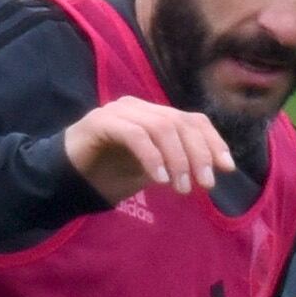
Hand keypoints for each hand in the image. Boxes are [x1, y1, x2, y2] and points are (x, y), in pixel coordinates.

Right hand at [61, 96, 234, 203]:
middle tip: (205, 185)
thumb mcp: (154, 170)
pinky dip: (152, 157)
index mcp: (155, 116)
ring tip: (181, 188)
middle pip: (181, 123)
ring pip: (162, 127)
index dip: (214, 142)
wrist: (68, 179)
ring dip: (178, 160)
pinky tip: (159, 179)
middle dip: (199, 155)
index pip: (193, 120)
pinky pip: (135, 135)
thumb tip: (213, 171)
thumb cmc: (112, 174)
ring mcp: (120, 112)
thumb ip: (178, 164)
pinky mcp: (100, 122)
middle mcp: (140, 108)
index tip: (227, 168)